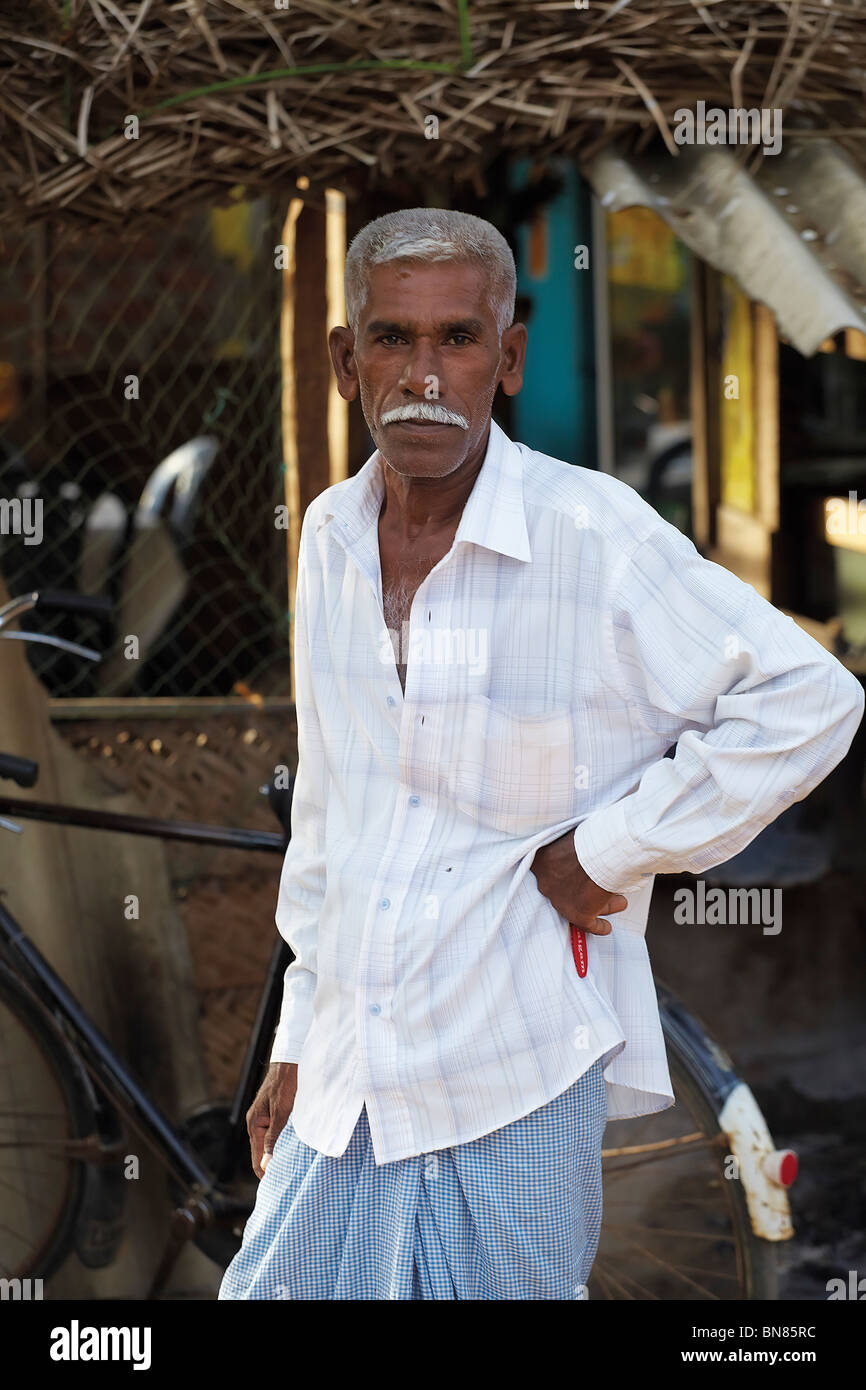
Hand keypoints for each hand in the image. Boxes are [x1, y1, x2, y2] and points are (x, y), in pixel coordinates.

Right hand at [246, 1062, 297, 1178]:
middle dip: (274, 1166)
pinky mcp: (276, 1113)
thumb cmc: (288, 1082)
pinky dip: (285, 1143)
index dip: (267, 1174)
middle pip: (264, 1154)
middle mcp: (257, 1123)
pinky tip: (297, 1149)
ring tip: (295, 1169)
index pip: (258, 1159)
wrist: (294, 1059)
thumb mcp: (282, 1112)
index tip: (280, 1187)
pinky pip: (278, 1134)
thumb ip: (274, 1138)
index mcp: (255, 1124)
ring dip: (281, 1154)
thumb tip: (266, 1166)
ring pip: (272, 1144)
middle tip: (291, 1181)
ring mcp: (266, 1118)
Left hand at [530, 829, 626, 934]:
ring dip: (601, 903)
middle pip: (565, 889)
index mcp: (541, 861)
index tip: (572, 872)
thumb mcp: (572, 836)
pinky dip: (599, 927)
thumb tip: (581, 845)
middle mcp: (547, 883)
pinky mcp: (579, 914)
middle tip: (596, 884)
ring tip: (617, 900)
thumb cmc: (590, 838)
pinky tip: (607, 927)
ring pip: (583, 905)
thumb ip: (571, 845)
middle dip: (582, 887)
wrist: (600, 852)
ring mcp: (562, 901)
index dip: (561, 873)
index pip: (545, 870)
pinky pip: (590, 925)